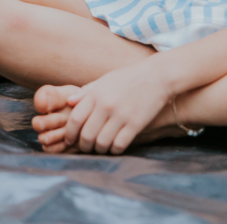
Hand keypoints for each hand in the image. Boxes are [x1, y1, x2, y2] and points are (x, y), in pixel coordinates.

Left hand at [36, 61, 170, 154]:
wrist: (158, 76)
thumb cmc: (129, 77)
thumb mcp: (105, 80)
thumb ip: (87, 92)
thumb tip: (68, 102)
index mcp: (96, 94)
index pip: (74, 119)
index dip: (70, 133)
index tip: (70, 140)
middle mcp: (106, 105)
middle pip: (86, 135)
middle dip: (83, 146)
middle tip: (86, 148)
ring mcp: (121, 115)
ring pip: (102, 143)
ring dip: (99, 150)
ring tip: (100, 148)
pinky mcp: (135, 124)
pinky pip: (119, 145)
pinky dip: (114, 150)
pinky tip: (115, 147)